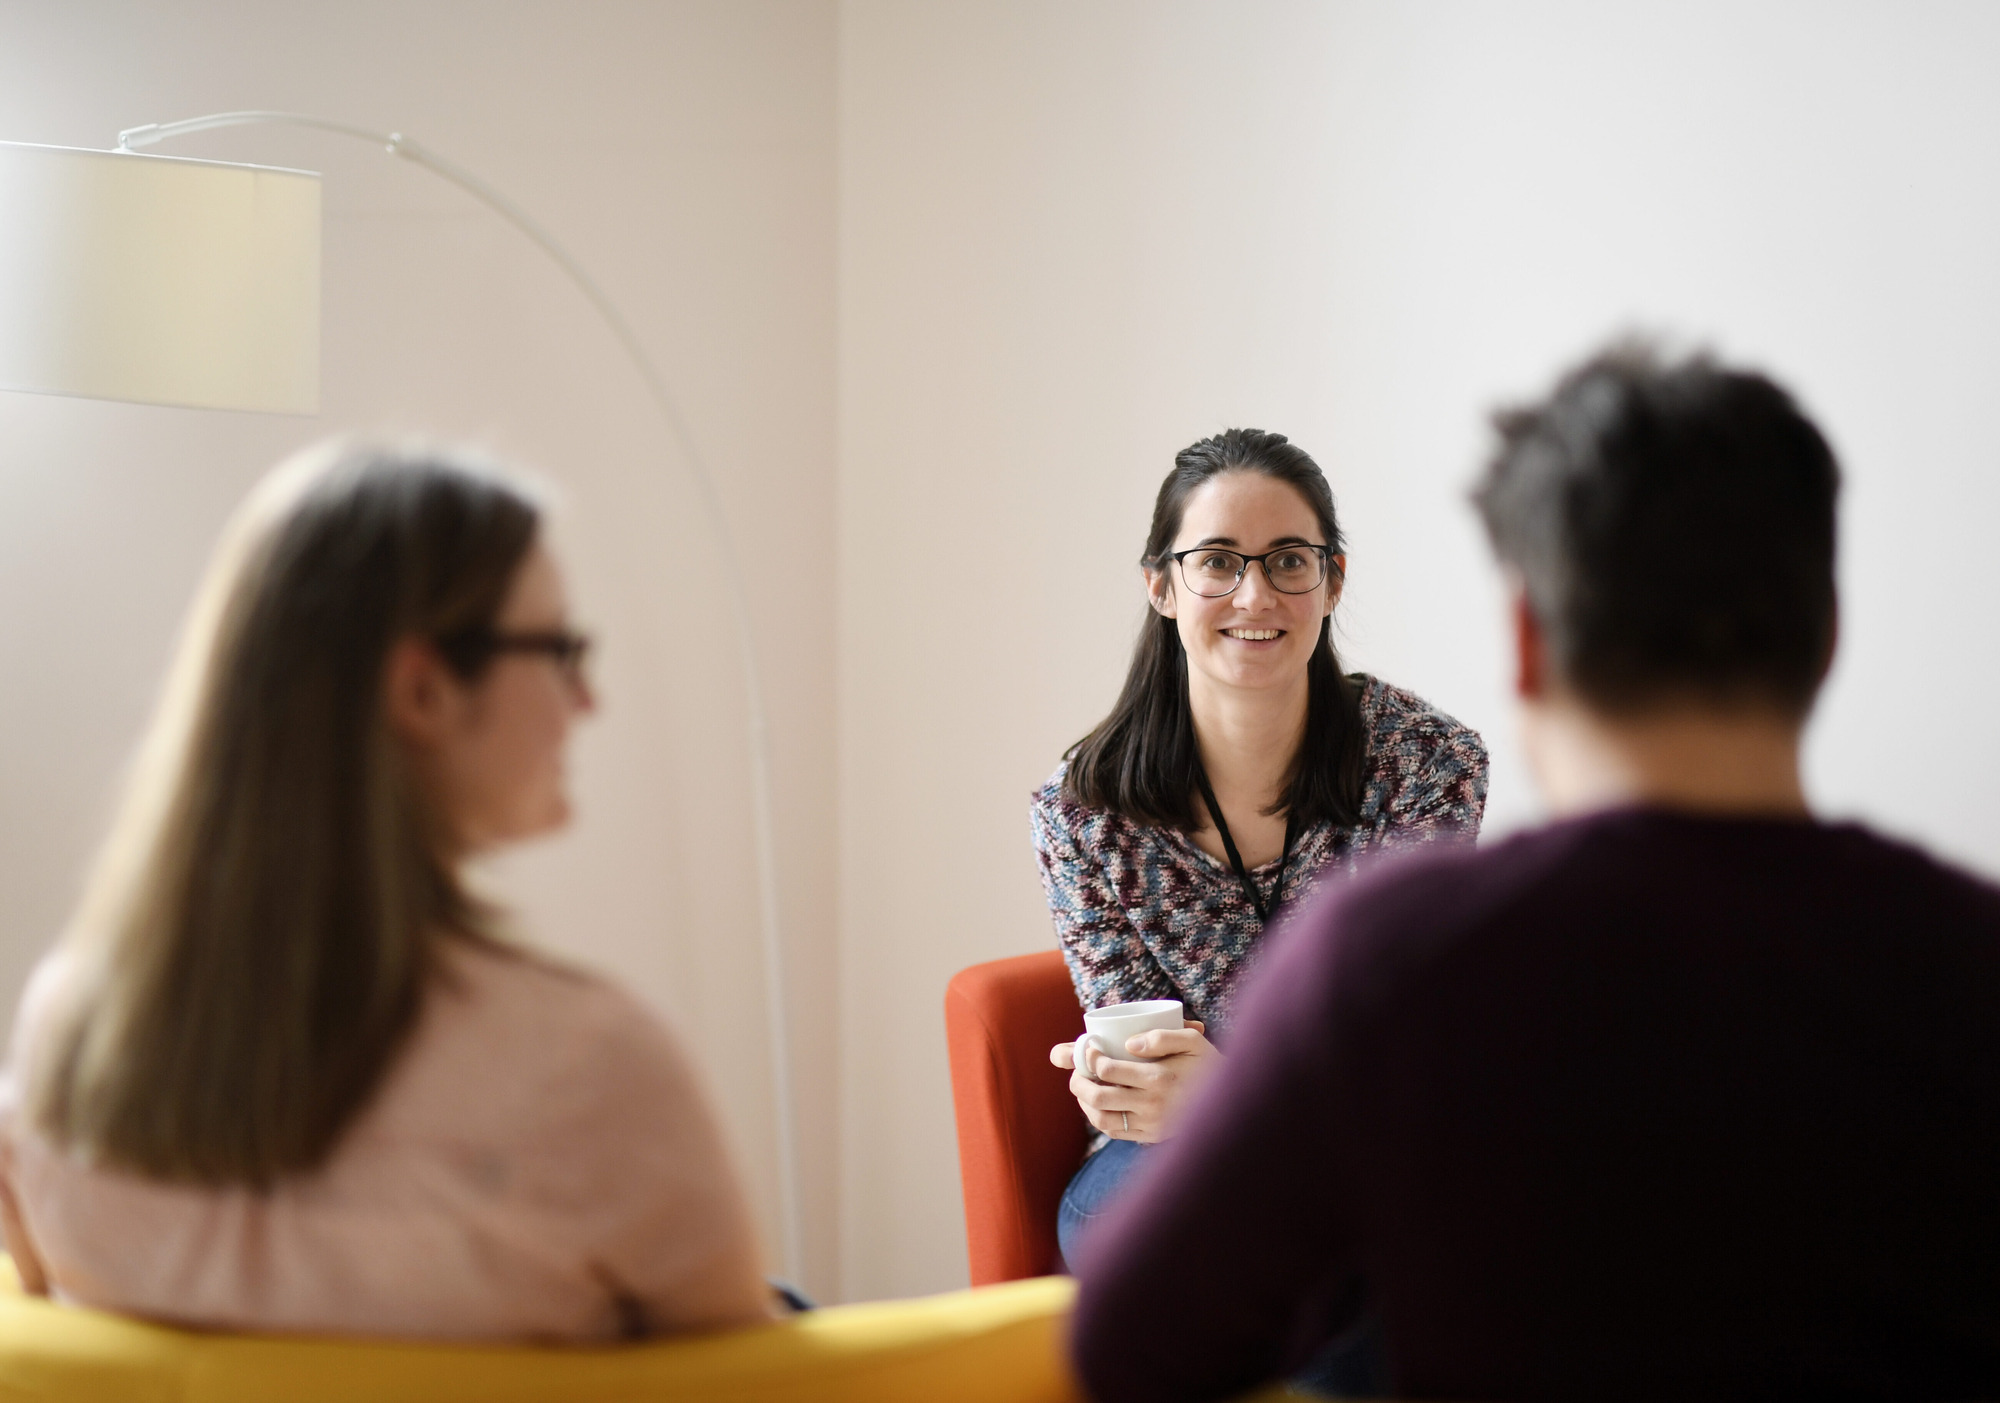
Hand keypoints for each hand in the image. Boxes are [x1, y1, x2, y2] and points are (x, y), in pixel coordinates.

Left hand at [1047, 1021, 1219, 1143]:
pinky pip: (1115, 1132)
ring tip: (1083, 1087)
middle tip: (1077, 1070)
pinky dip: (1099, 1118)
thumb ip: (1163, 1036)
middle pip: (1098, 1096)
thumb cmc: (1208, 1066)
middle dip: (1078, 1081)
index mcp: (1159, 1077)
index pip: (1109, 1069)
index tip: (1088, 1048)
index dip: (1090, 1058)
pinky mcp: (1151, 1137)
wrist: (1230, 1105)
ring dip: (1085, 1102)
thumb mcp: (1193, 1041)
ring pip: (1101, 1119)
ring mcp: (1150, 1125)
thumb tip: (1129, 1044)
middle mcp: (1152, 1104)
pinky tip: (1098, 1104)